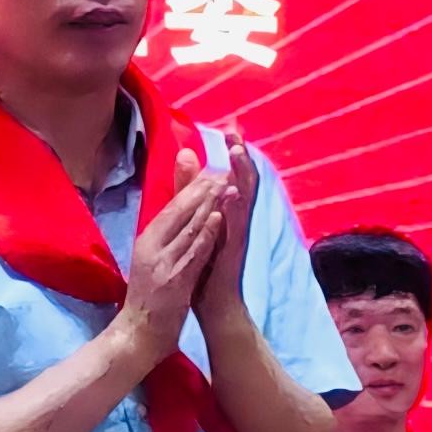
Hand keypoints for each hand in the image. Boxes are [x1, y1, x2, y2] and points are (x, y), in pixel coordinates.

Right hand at [117, 163, 230, 367]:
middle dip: (202, 189)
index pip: (170, 207)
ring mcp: (164, 264)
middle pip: (179, 212)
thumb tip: (175, 206)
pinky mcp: (176, 281)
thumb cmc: (147, 297)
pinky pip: (193, 253)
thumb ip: (166, 232)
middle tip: (222, 168)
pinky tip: (217, 218)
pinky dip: (206, 234)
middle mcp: (152, 248)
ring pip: (188, 228)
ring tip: (224, 183)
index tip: (211, 168)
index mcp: (146, 241)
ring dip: (207, 205)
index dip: (191, 186)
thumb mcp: (152, 259)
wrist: (138, 334)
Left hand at [182, 135, 261, 322]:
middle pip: (244, 180)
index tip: (230, 127)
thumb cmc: (204, 263)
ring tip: (238, 152)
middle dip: (241, 155)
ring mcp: (238, 233)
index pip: (233, 174)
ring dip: (241, 175)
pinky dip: (235, 208)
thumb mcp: (194, 222)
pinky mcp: (234, 249)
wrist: (213, 303)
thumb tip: (187, 156)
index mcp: (228, 211)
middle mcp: (237, 218)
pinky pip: (237, 225)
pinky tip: (231, 193)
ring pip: (244, 198)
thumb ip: (189, 191)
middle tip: (236, 132)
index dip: (234, 152)